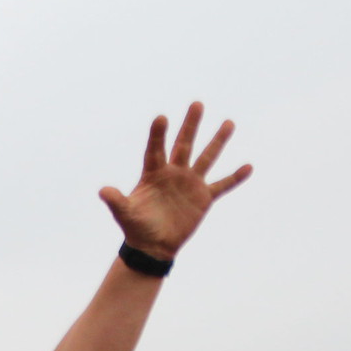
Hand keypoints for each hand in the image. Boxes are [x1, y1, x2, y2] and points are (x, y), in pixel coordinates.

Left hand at [99, 102, 253, 259]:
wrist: (153, 246)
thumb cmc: (136, 228)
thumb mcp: (124, 214)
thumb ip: (116, 201)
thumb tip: (102, 191)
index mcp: (153, 173)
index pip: (155, 150)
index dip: (158, 135)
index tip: (161, 118)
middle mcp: (173, 173)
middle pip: (184, 144)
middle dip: (190, 125)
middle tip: (196, 104)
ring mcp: (190, 183)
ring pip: (206, 158)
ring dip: (217, 141)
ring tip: (228, 122)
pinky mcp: (203, 198)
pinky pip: (222, 185)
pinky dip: (235, 177)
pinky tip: (248, 166)